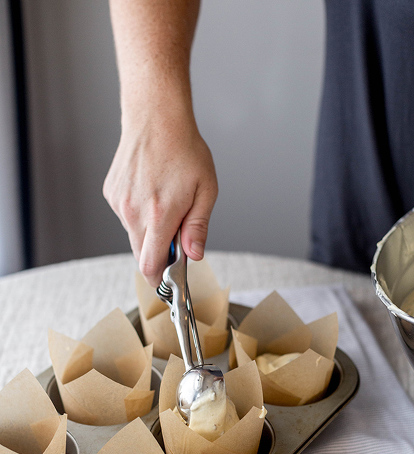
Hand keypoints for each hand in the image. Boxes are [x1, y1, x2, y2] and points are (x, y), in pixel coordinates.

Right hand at [103, 114, 217, 286]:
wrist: (156, 118)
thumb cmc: (184, 150)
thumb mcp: (205, 191)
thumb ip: (197, 228)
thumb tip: (193, 255)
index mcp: (159, 215)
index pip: (150, 265)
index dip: (159, 277)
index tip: (168, 278)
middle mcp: (134, 212)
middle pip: (140, 254)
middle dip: (157, 253)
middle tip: (175, 232)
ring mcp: (119, 203)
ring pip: (133, 235)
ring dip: (149, 230)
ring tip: (164, 200)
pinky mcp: (111, 194)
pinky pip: (126, 217)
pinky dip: (139, 213)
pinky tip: (150, 190)